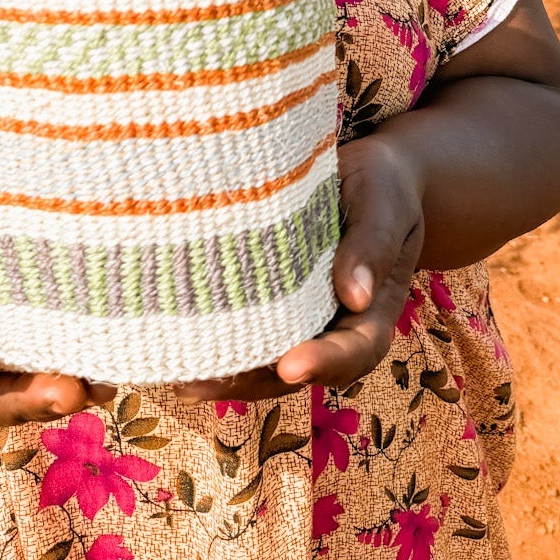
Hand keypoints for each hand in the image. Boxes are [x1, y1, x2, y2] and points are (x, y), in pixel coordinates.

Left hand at [173, 128, 424, 406]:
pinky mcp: (268, 300)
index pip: (354, 351)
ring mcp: (298, 318)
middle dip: (250, 381)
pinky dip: (214, 339)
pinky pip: (245, 328)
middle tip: (203, 382)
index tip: (291, 366)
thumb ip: (373, 245)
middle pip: (296, 371)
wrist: (367, 176)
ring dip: (223, 371)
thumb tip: (356, 295)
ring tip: (177, 374)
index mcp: (371, 314)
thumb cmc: (383, 189)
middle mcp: (332, 327)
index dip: (323, 363)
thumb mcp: (385, 206)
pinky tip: (174, 341)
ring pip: (263, 360)